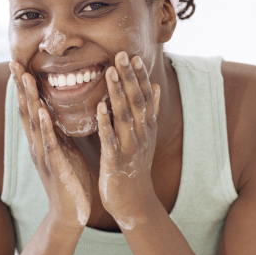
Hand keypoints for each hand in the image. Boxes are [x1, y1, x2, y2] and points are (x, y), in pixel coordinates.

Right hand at [10, 62, 91, 229]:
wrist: (70, 213)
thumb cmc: (70, 179)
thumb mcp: (63, 149)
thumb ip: (58, 131)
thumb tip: (58, 111)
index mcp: (41, 140)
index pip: (30, 108)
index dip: (23, 87)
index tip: (18, 64)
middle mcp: (37, 146)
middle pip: (25, 111)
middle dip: (20, 87)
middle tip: (13, 62)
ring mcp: (44, 156)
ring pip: (33, 124)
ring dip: (29, 101)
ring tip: (26, 79)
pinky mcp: (56, 168)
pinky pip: (49, 145)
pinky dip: (44, 128)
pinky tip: (42, 113)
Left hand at [97, 52, 159, 229]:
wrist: (134, 201)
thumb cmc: (135, 167)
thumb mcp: (146, 137)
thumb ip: (150, 111)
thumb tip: (155, 86)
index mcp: (147, 127)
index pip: (145, 95)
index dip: (139, 76)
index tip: (133, 55)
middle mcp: (142, 134)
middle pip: (136, 100)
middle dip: (129, 77)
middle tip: (122, 53)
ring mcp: (130, 146)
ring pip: (124, 115)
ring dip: (118, 92)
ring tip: (110, 71)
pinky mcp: (116, 160)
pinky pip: (111, 138)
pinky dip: (106, 121)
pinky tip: (100, 106)